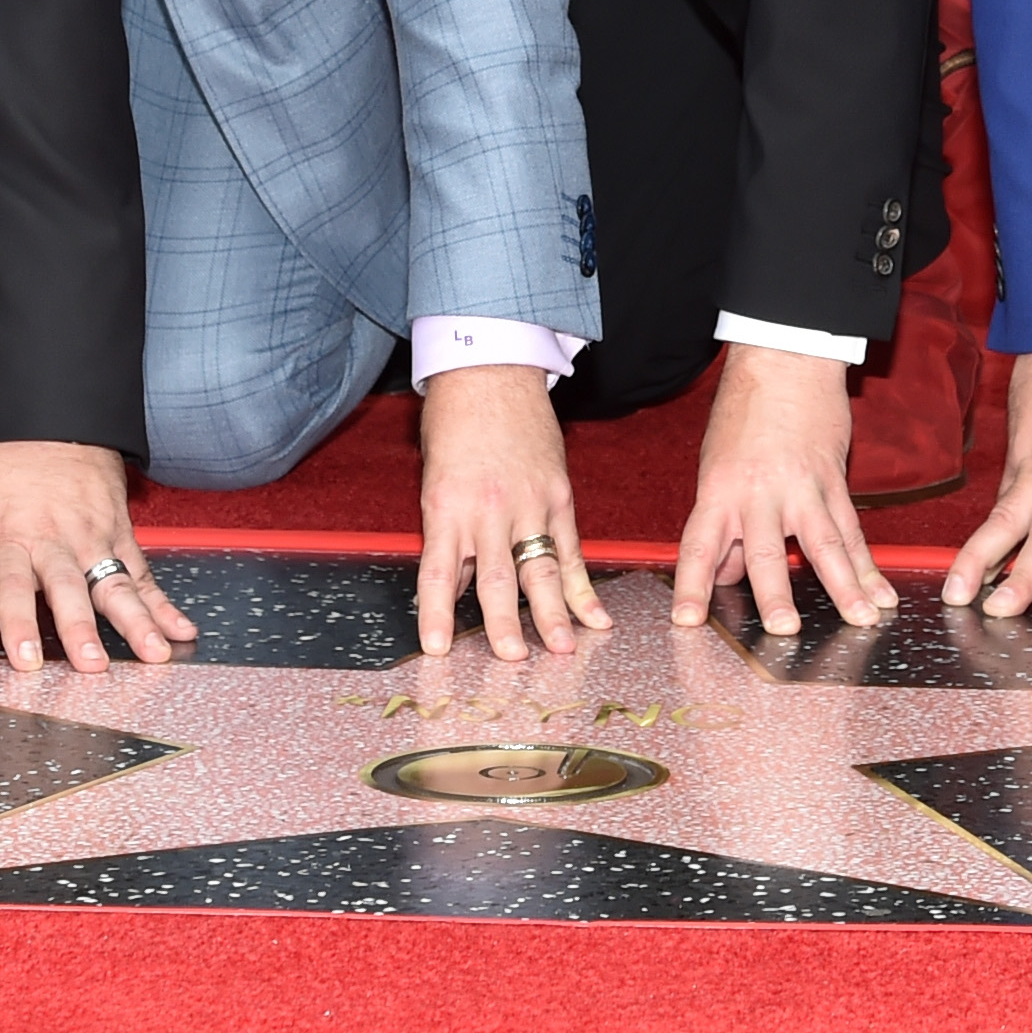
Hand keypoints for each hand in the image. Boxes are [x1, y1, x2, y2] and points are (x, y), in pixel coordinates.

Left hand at [0, 438, 194, 671]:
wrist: (47, 414)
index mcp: (7, 539)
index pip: (11, 587)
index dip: (18, 623)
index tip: (26, 659)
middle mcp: (53, 543)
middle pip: (69, 590)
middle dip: (81, 629)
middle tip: (92, 666)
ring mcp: (92, 539)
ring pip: (115, 584)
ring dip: (135, 621)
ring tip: (154, 653)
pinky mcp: (118, 534)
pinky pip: (143, 573)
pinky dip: (165, 603)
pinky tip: (182, 630)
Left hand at [417, 362, 610, 659]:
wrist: (488, 371)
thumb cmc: (453, 423)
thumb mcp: (436, 480)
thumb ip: (450, 533)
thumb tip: (464, 584)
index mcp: (447, 508)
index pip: (439, 573)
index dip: (437, 614)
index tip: (437, 649)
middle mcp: (488, 511)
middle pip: (497, 580)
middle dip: (504, 626)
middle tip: (513, 661)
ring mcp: (528, 503)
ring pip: (540, 569)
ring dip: (552, 613)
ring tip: (561, 649)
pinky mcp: (558, 495)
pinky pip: (570, 548)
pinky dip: (582, 585)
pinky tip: (595, 616)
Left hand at [669, 344, 894, 636]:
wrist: (784, 359)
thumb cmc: (744, 412)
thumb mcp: (716, 466)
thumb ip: (722, 522)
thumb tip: (726, 575)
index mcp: (720, 491)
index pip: (699, 546)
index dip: (692, 585)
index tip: (687, 620)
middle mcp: (759, 493)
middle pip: (766, 551)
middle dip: (775, 593)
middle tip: (784, 629)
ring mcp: (801, 488)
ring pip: (823, 544)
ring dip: (844, 587)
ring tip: (860, 621)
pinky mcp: (834, 480)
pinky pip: (852, 530)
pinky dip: (868, 565)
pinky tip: (883, 595)